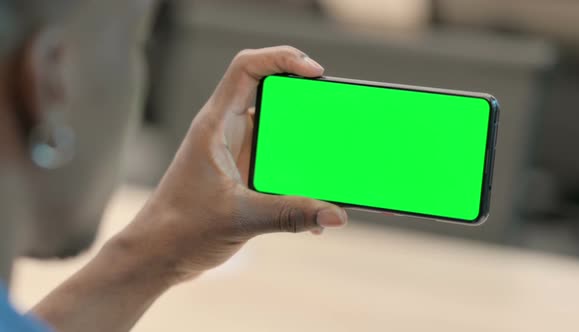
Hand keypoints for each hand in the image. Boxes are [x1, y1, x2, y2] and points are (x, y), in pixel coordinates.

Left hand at [115, 46, 347, 282]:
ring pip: (277, 132)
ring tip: (329, 160)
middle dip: (304, 101)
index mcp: (216, 126)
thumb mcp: (240, 219)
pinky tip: (313, 205)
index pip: (247, 68)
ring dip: (305, 145)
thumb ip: (291, 215)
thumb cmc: (180, 229)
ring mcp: (236, 153)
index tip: (315, 72)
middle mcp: (227, 132)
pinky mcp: (243, 174)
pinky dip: (298, 177)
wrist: (157, 255)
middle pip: (270, 95)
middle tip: (333, 113)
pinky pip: (278, 164)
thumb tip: (335, 214)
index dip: (282, 58)